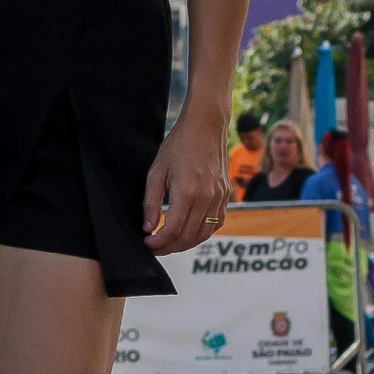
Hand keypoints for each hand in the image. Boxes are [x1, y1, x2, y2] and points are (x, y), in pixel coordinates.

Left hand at [142, 109, 229, 255]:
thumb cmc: (180, 144)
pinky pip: (216, 223)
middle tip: (155, 247)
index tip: (147, 243)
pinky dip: (202, 233)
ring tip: (170, 243)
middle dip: (169, 247)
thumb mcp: (157, 171)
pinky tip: (190, 231)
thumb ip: (152, 202)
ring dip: (186, 244)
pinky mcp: (226, 195)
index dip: (158, 242)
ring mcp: (220, 197)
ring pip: (204, 234)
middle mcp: (207, 198)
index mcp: (188, 191)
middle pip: (189, 237)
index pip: (173, 230)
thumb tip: (148, 227)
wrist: (206, 126)